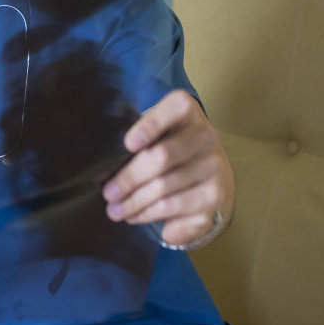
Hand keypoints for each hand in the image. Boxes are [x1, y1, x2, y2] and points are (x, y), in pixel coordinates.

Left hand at [101, 90, 232, 248]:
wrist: (210, 174)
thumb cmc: (172, 148)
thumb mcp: (159, 133)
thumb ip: (140, 141)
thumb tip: (109, 170)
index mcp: (188, 112)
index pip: (175, 108)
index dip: (151, 124)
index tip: (128, 143)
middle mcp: (205, 137)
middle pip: (162, 156)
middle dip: (130, 178)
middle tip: (108, 193)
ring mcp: (213, 167)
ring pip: (165, 187)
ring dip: (134, 202)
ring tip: (115, 210)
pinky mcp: (214, 196)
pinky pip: (173, 207)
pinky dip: (149, 214)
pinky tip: (135, 216)